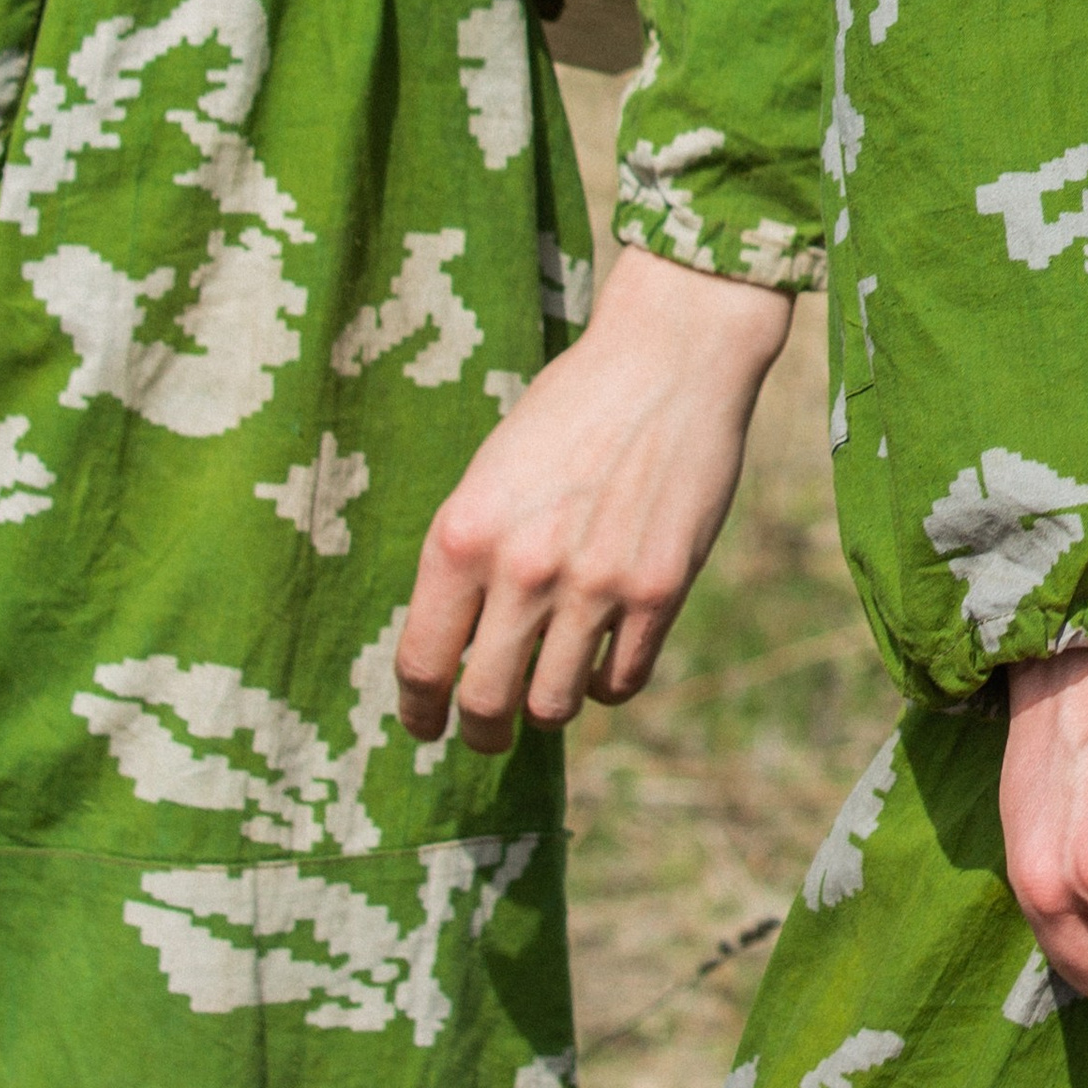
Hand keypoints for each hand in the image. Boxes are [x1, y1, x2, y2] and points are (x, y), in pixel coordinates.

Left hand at [395, 243, 790, 752]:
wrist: (669, 357)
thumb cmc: (571, 406)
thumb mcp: (493, 471)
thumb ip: (473, 555)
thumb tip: (458, 643)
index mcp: (464, 534)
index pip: (421, 661)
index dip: (418, 710)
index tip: (426, 724)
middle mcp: (523, 569)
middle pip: (484, 704)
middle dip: (480, 731)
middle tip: (486, 731)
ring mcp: (595, 584)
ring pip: (553, 707)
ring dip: (545, 708)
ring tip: (548, 691)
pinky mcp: (659, 590)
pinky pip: (621, 683)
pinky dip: (606, 684)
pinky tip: (604, 658)